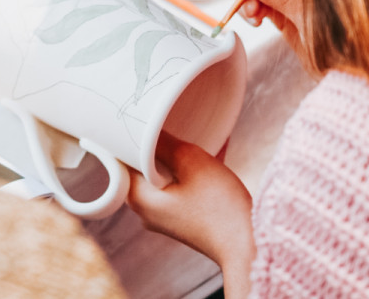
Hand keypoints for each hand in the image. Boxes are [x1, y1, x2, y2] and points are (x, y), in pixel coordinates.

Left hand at [127, 135, 253, 295]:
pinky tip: (205, 155)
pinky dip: (185, 171)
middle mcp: (145, 211)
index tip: (137, 121)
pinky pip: (175, 186)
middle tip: (164, 125)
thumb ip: (163, 142)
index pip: (120, 160)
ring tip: (187, 139)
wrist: (248, 246)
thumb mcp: (192, 161)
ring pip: (159, 176)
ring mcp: (163, 217)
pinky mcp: (181, 218)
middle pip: (139, 167)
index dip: (127, 138)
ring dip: (172, 157)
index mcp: (139, 199)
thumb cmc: (220, 207)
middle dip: (152, 146)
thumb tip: (145, 126)